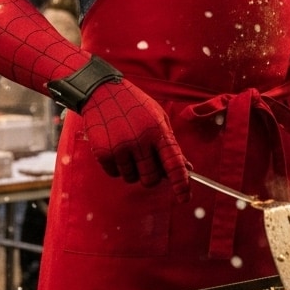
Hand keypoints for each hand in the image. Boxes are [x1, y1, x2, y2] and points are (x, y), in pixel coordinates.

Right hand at [80, 78, 190, 195]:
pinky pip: (115, 174)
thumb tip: (186, 168)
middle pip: (151, 178)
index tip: (185, 198)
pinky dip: (118, 167)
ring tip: (129, 149)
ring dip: (133, 171)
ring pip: (132, 178)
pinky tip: (116, 148)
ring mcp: (120, 147)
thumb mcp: (159, 118)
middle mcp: (140, 141)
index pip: (174, 164)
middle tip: (149, 166)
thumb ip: (171, 144)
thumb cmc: (135, 105)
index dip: (181, 184)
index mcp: (157, 131)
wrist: (103, 92)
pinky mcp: (103, 152)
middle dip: (153, 178)